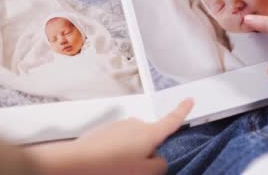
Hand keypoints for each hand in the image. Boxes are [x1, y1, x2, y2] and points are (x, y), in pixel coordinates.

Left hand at [28, 98, 192, 174]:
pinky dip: (115, 154)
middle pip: (150, 138)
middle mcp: (136, 125)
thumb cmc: (114, 167)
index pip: (172, 121)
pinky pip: (117, 144)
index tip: (189, 100)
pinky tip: (106, 166)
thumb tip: (158, 158)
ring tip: (117, 170)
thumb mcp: (146, 173)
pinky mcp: (104, 131)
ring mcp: (119, 126)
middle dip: (148, 152)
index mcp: (150, 133)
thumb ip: (160, 165)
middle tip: (136, 170)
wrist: (78, 162)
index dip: (182, 111)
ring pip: (132, 143)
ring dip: (129, 155)